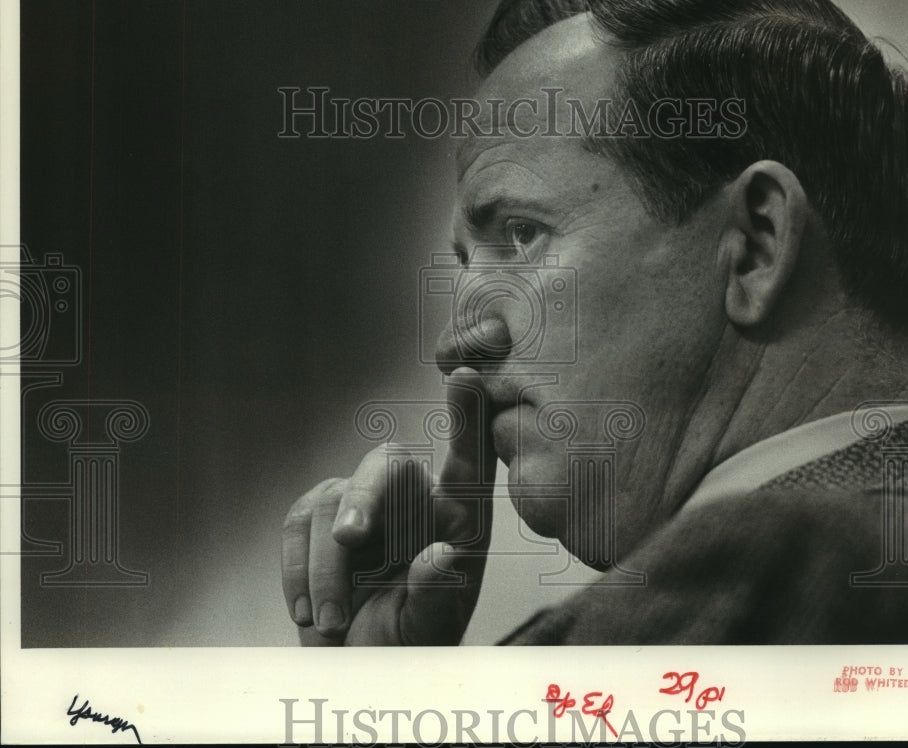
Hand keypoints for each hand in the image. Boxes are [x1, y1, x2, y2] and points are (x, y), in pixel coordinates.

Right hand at [281, 368, 496, 644]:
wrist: (352, 673)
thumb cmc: (405, 647)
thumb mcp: (428, 630)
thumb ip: (435, 593)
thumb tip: (441, 553)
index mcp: (457, 520)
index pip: (469, 461)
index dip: (468, 418)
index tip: (467, 375)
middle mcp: (411, 501)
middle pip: (389, 465)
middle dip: (366, 495)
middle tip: (350, 539)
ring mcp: (362, 504)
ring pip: (334, 502)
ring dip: (327, 570)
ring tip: (333, 623)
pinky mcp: (318, 517)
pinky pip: (298, 522)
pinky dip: (298, 570)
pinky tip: (309, 613)